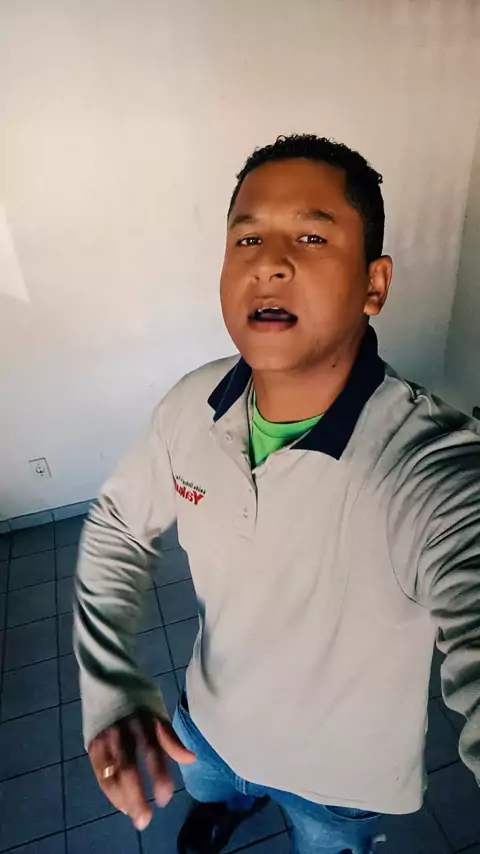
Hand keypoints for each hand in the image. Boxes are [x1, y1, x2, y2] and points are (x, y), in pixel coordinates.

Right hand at [88, 708, 195, 830]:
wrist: (107, 675)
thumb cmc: (139, 698)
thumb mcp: (157, 711)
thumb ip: (171, 737)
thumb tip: (192, 759)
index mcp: (144, 720)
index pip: (153, 751)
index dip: (159, 776)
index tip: (166, 798)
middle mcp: (123, 730)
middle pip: (128, 768)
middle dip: (137, 796)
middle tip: (146, 820)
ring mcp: (105, 737)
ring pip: (111, 774)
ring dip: (122, 798)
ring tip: (133, 815)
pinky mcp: (93, 743)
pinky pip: (100, 772)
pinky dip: (110, 790)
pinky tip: (120, 803)